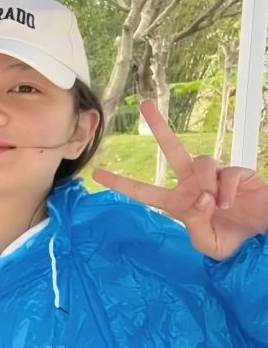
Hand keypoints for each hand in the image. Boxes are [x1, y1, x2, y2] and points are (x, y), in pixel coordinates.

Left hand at [93, 98, 267, 260]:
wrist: (264, 234)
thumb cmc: (233, 237)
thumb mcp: (208, 244)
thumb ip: (196, 226)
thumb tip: (199, 198)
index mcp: (179, 201)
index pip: (144, 191)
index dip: (121, 183)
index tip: (96, 174)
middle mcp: (193, 182)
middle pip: (173, 148)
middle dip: (159, 126)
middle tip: (144, 104)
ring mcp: (215, 175)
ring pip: (200, 162)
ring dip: (205, 185)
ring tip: (215, 205)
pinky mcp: (238, 172)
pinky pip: (226, 174)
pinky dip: (226, 191)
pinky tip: (229, 204)